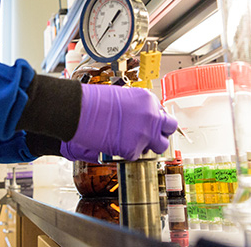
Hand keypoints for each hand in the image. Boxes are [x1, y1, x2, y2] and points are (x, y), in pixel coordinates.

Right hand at [62, 84, 177, 161]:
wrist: (80, 111)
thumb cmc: (95, 101)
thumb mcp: (123, 96)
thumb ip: (138, 107)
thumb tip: (142, 116)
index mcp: (149, 100)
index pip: (162, 112)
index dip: (155, 119)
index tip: (150, 122)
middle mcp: (152, 116)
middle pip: (170, 127)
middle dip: (162, 131)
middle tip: (151, 134)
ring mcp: (145, 134)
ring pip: (160, 145)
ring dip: (150, 144)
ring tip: (135, 141)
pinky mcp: (134, 150)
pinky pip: (138, 155)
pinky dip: (129, 152)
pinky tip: (118, 144)